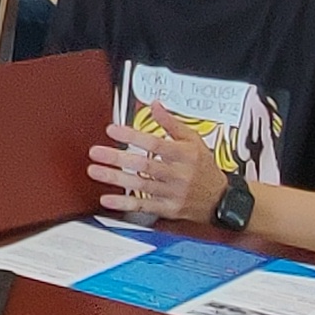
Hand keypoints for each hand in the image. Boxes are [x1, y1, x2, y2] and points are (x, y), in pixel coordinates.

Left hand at [91, 125, 224, 224]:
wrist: (220, 200)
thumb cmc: (205, 168)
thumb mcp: (194, 141)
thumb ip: (172, 124)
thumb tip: (155, 105)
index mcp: (185, 155)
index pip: (155, 144)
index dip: (133, 137)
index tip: (112, 130)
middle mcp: (178, 174)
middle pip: (144, 165)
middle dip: (118, 158)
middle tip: (96, 152)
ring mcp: (172, 193)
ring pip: (140, 185)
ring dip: (115, 178)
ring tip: (94, 170)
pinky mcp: (168, 209)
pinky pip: (143, 206)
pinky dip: (124, 204)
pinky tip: (107, 199)